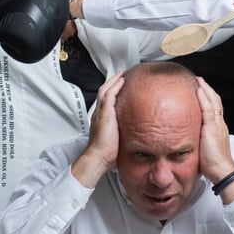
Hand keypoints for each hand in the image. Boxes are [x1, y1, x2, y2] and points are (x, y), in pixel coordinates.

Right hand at [71, 72, 124, 187]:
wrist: (98, 158)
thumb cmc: (106, 153)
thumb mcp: (116, 139)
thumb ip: (122, 133)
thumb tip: (135, 135)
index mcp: (100, 119)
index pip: (104, 100)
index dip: (111, 91)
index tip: (119, 86)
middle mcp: (99, 114)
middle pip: (103, 91)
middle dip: (112, 82)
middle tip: (121, 75)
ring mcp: (100, 113)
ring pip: (105, 90)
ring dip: (113, 81)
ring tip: (122, 75)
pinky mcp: (104, 114)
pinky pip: (109, 96)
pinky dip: (115, 87)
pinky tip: (122, 82)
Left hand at [196, 77, 233, 183]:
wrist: (222, 171)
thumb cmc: (214, 165)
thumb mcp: (205, 149)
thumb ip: (199, 141)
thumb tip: (187, 140)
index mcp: (219, 129)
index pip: (215, 109)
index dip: (209, 98)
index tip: (202, 90)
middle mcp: (220, 124)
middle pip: (215, 101)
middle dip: (207, 90)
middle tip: (199, 80)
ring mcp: (217, 125)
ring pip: (213, 101)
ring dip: (205, 89)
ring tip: (198, 80)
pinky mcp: (212, 128)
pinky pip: (207, 108)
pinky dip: (203, 97)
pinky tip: (198, 90)